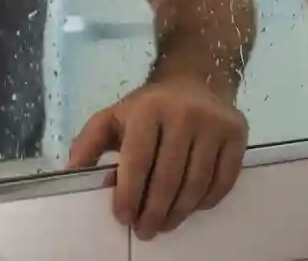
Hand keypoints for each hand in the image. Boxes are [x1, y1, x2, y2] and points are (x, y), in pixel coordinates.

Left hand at [67, 77, 246, 240]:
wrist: (194, 78)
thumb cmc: (149, 106)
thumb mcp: (115, 116)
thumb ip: (89, 142)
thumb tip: (71, 171)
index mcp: (149, 107)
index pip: (138, 161)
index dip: (129, 194)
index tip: (123, 217)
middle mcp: (184, 112)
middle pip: (168, 178)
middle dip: (153, 212)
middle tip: (144, 230)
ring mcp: (214, 123)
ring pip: (196, 184)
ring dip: (178, 213)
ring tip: (165, 224)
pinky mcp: (237, 133)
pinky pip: (222, 181)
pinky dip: (205, 202)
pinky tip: (190, 206)